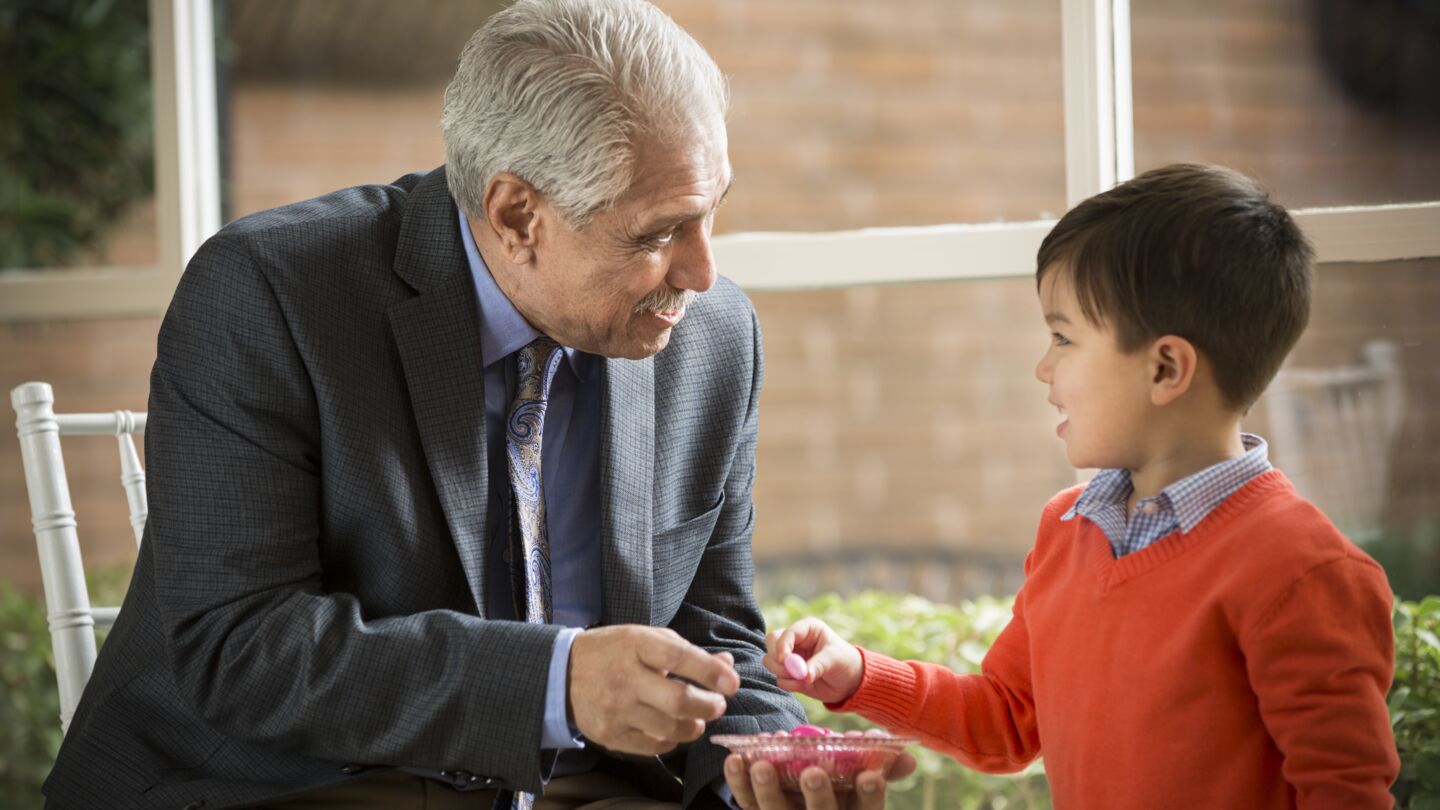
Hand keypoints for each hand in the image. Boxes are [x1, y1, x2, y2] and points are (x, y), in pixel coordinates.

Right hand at [568, 625, 738, 754]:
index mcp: (636, 645)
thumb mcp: (647, 639)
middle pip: (678, 700)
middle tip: (717, 705)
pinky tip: (673, 729)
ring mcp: (615, 709)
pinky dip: (671, 740)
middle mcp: (625, 677)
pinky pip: (653, 746)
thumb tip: (726, 665)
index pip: (679, 658)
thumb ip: (687, 653)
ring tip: (698, 719)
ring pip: (669, 728)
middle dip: (708, 706)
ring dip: (694, 726)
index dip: (710, 672)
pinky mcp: (609, 734)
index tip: (732, 682)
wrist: (563, 673)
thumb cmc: (614, 652)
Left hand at [723, 744, 916, 809]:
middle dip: (817, 796)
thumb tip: (904, 753)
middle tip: (812, 772)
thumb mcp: (861, 779)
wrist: (802, 799)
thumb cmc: (840, 785)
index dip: (868, 795)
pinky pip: (747, 803)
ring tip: (763, 765)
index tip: (869, 775)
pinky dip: (739, 783)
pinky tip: (736, 760)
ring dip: (768, 790)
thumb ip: (882, 765)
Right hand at [765, 618, 863, 705]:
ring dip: (782, 673)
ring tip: (801, 680)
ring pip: (769, 660)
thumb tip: (804, 675)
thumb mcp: (835, 659)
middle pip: (771, 642)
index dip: (782, 645)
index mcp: (806, 629)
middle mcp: (795, 640)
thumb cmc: (845, 662)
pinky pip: (778, 678)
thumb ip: (818, 665)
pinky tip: (803, 685)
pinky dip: (788, 684)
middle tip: (789, 671)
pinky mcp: (788, 673)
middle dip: (777, 658)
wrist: (849, 682)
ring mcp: (789, 657)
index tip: (784, 659)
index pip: (786, 632)